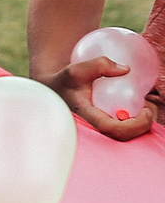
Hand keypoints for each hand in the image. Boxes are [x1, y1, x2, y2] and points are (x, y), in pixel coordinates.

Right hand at [39, 56, 156, 141]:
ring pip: (125, 135)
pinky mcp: (103, 125)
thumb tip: (126, 69)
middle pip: (123, 137)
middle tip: (149, 108)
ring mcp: (99, 128)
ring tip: (145, 107)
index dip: (134, 125)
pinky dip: (135, 123)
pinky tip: (137, 111)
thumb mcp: (76, 71)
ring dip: (141, 125)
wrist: (53, 91)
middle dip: (143, 126)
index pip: (113, 129)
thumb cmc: (64, 82)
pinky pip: (123, 130)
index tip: (145, 111)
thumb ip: (98, 65)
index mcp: (87, 117)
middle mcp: (93, 127)